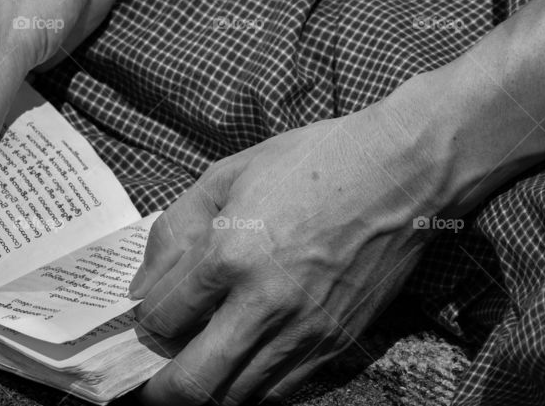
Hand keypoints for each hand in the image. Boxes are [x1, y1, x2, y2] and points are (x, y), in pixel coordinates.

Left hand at [129, 80, 454, 404]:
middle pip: (193, 382)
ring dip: (207, 389)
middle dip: (161, 390)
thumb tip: (144, 286)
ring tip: (197, 367)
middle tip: (149, 382)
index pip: (163, 317)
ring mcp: (304, 330)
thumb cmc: (313, 162)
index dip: (145, 321)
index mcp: (230, 255)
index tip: (148, 317)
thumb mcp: (229, 174)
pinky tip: (244, 362)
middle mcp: (264, 304)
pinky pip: (282, 389)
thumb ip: (176, 229)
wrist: (399, 173)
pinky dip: (253, 387)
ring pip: (237, 395)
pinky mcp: (336, 342)